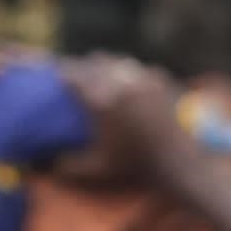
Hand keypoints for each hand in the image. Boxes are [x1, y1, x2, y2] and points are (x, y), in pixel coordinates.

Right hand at [59, 54, 186, 187]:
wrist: (181, 160)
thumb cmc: (137, 165)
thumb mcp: (98, 169)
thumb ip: (69, 165)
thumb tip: (49, 164)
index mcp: (100, 99)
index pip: (72, 74)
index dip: (62, 73)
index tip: (57, 77)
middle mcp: (120, 81)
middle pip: (94, 61)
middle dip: (84, 66)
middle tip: (78, 75)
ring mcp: (143, 76)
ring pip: (117, 61)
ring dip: (107, 67)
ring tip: (102, 76)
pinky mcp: (161, 78)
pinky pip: (139, 69)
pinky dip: (130, 75)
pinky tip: (129, 86)